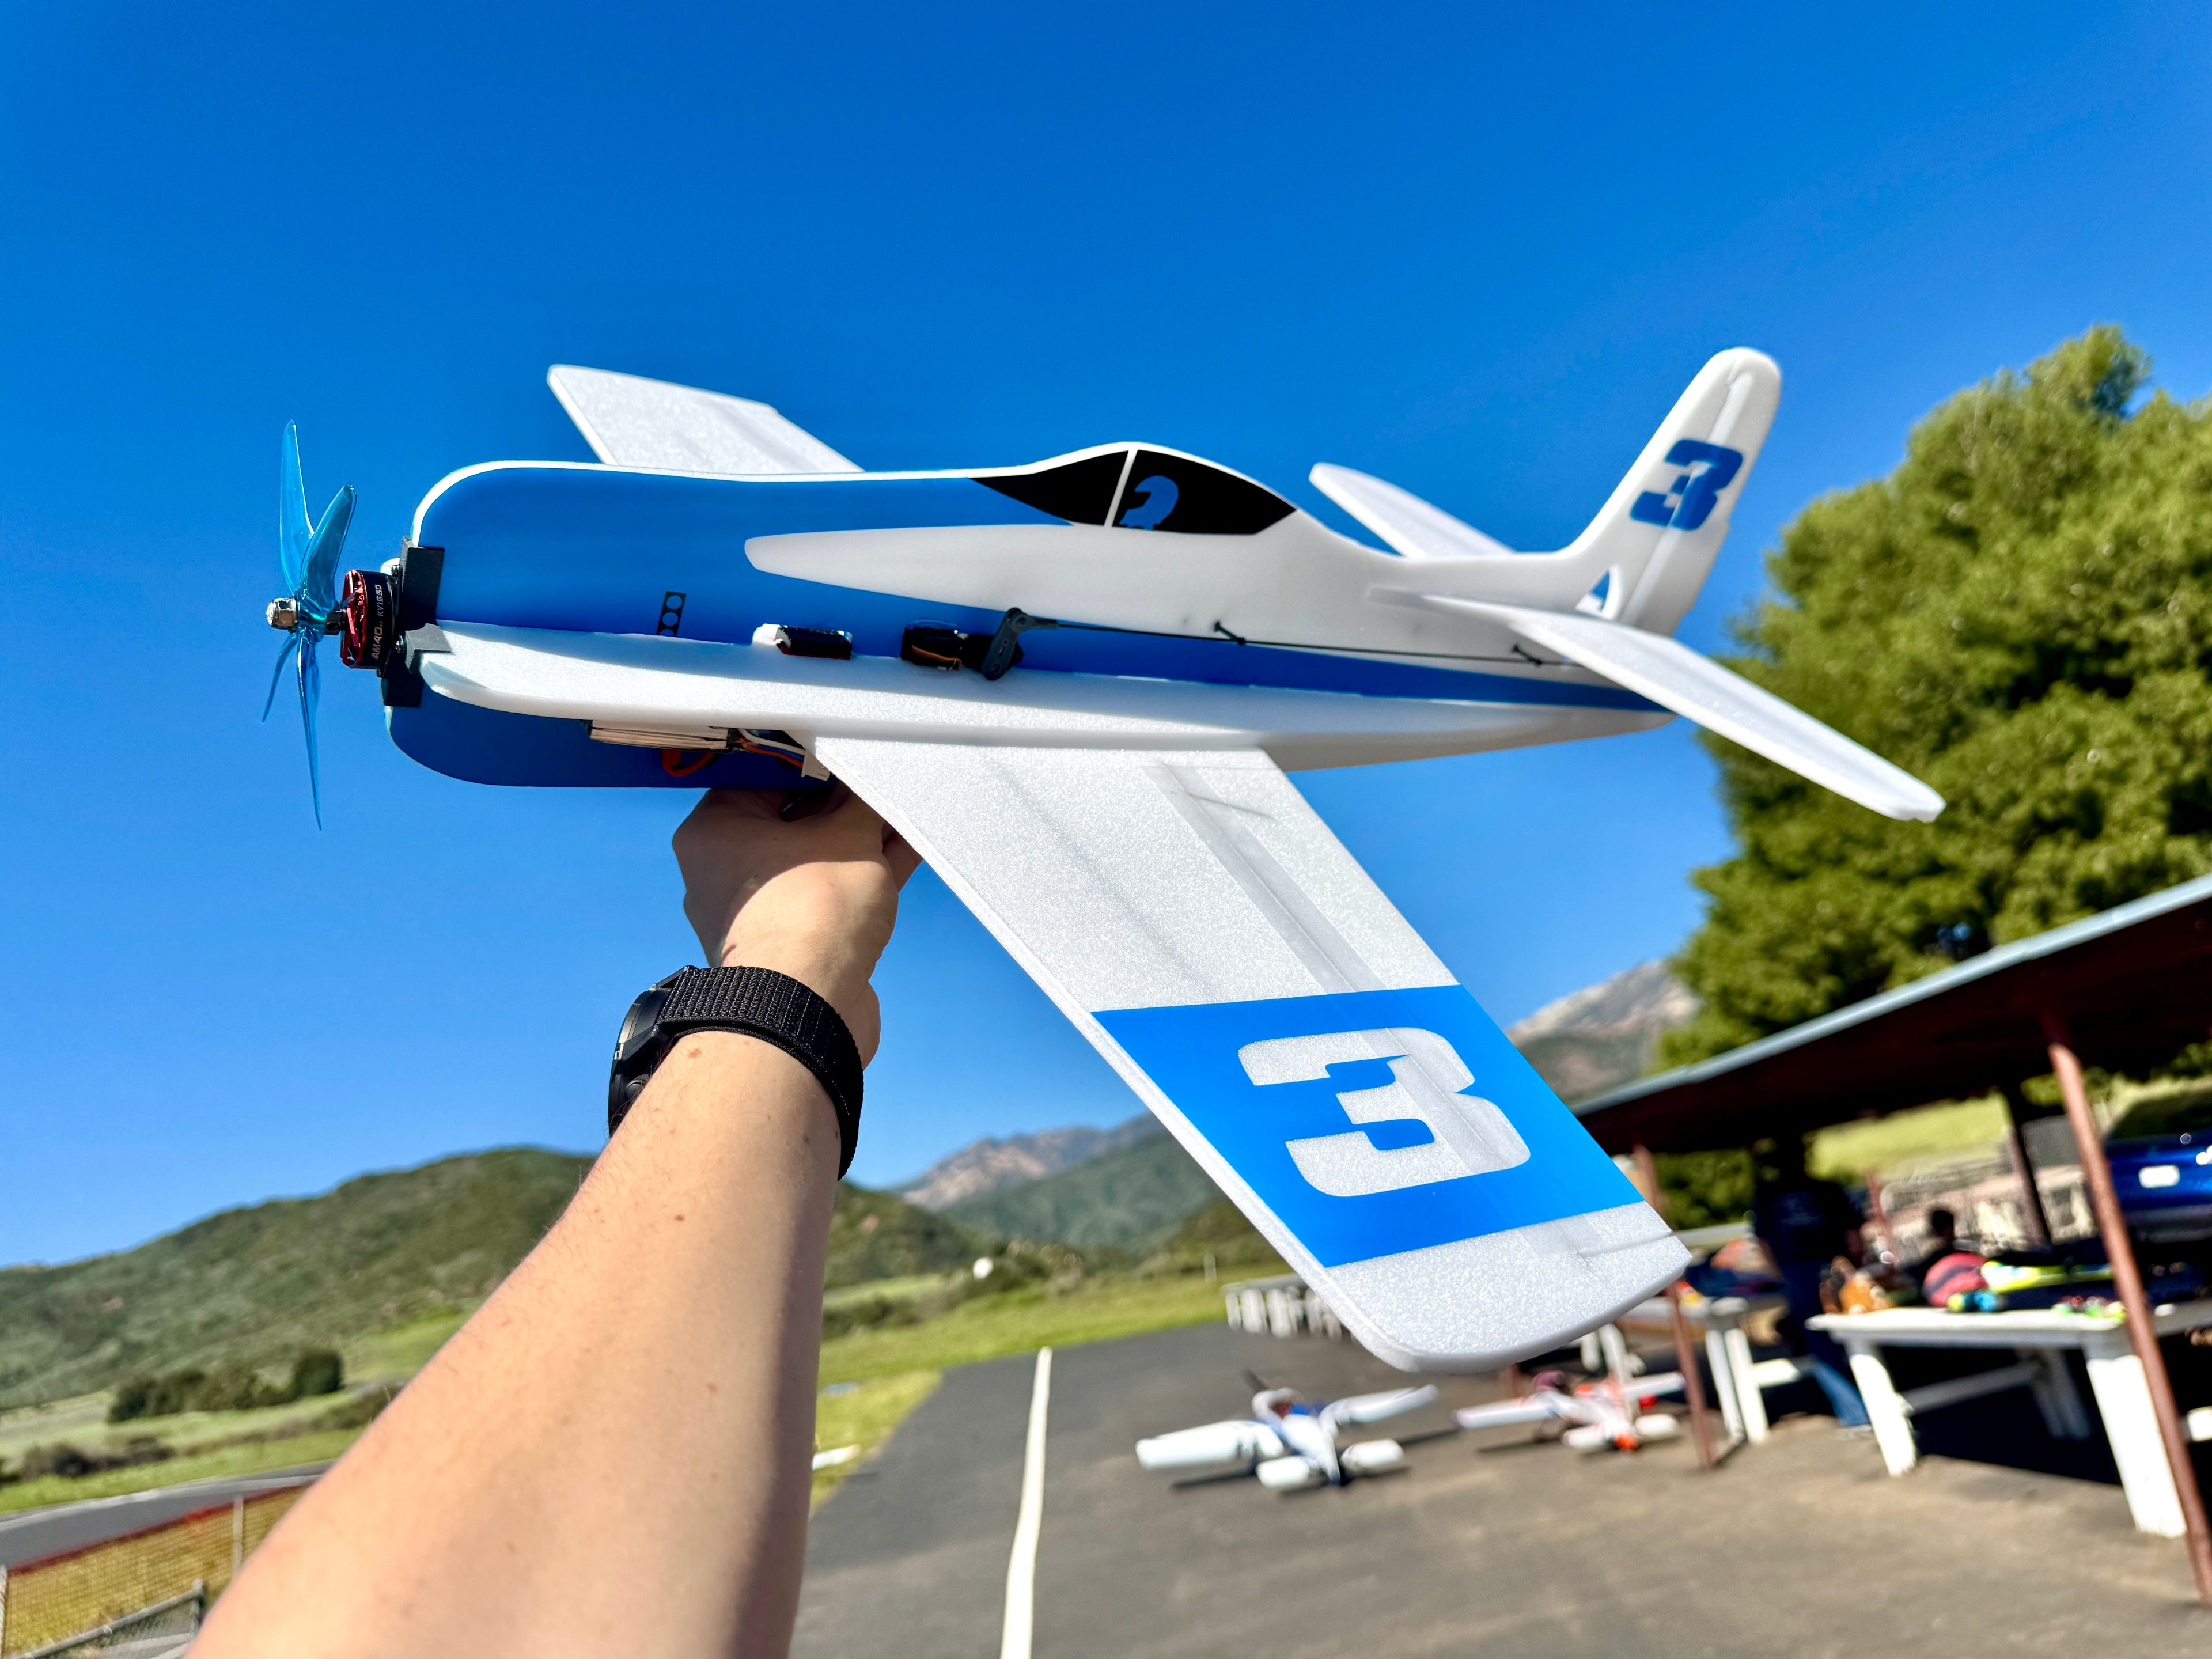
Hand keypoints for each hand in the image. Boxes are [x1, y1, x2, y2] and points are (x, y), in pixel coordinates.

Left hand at [671, 787, 920, 1061]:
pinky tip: (908, 847)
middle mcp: (727, 871)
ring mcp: (761, 911)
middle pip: (794, 819)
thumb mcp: (847, 833)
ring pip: (819, 858)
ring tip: (906, 809)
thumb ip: (862, 799)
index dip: (813, 760)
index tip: (849, 749)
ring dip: (862, 837)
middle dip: (845, 802)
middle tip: (884, 777)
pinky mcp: (794, 944)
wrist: (808, 1007)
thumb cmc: (810, 909)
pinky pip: (832, 893)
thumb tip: (870, 775)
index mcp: (715, 830)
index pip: (763, 775)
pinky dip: (866, 872)